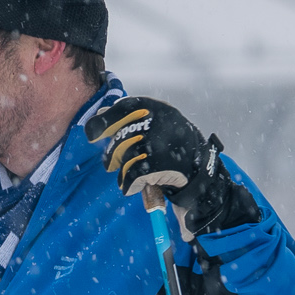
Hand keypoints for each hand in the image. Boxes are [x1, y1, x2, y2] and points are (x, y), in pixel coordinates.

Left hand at [96, 97, 253, 235]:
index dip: (104, 121)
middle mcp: (160, 121)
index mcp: (159, 108)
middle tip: (110, 163)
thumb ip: (131, 117)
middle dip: (111, 153)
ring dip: (122, 170)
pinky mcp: (158, 164)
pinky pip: (130, 175)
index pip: (124, 107)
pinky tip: (132, 187)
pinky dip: (127, 184)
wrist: (202, 171)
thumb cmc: (173, 145)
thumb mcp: (158, 122)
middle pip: (120, 137)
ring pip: (123, 157)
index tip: (92, 133)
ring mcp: (160, 142)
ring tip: (129, 174)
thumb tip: (100, 115)